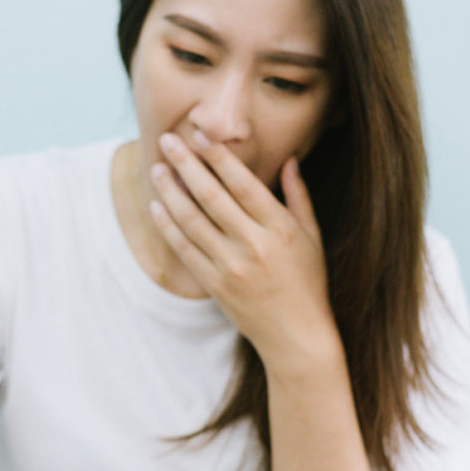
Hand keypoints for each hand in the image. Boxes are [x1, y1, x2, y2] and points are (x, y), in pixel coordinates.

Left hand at [149, 132, 337, 361]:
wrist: (295, 336)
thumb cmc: (308, 283)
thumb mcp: (312, 237)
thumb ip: (299, 196)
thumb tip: (291, 159)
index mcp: (279, 228)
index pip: (242, 183)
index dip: (218, 156)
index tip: (200, 134)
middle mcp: (253, 244)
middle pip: (211, 195)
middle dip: (186, 163)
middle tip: (167, 140)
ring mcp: (230, 266)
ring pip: (191, 220)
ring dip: (170, 191)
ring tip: (157, 169)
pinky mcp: (214, 284)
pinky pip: (184, 249)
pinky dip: (168, 226)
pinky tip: (157, 206)